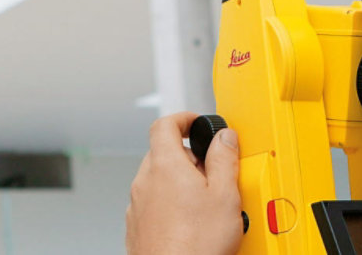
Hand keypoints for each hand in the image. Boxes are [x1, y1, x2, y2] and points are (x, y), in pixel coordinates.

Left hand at [126, 112, 241, 254]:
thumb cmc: (195, 245)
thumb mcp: (225, 195)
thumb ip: (224, 159)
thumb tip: (225, 137)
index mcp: (164, 166)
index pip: (164, 124)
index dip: (182, 118)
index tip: (196, 123)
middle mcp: (144, 182)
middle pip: (162, 153)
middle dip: (187, 157)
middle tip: (211, 171)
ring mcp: (137, 206)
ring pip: (157, 181)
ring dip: (178, 183)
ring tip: (205, 203)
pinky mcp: (137, 227)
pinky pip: (153, 205)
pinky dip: (170, 205)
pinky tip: (190, 223)